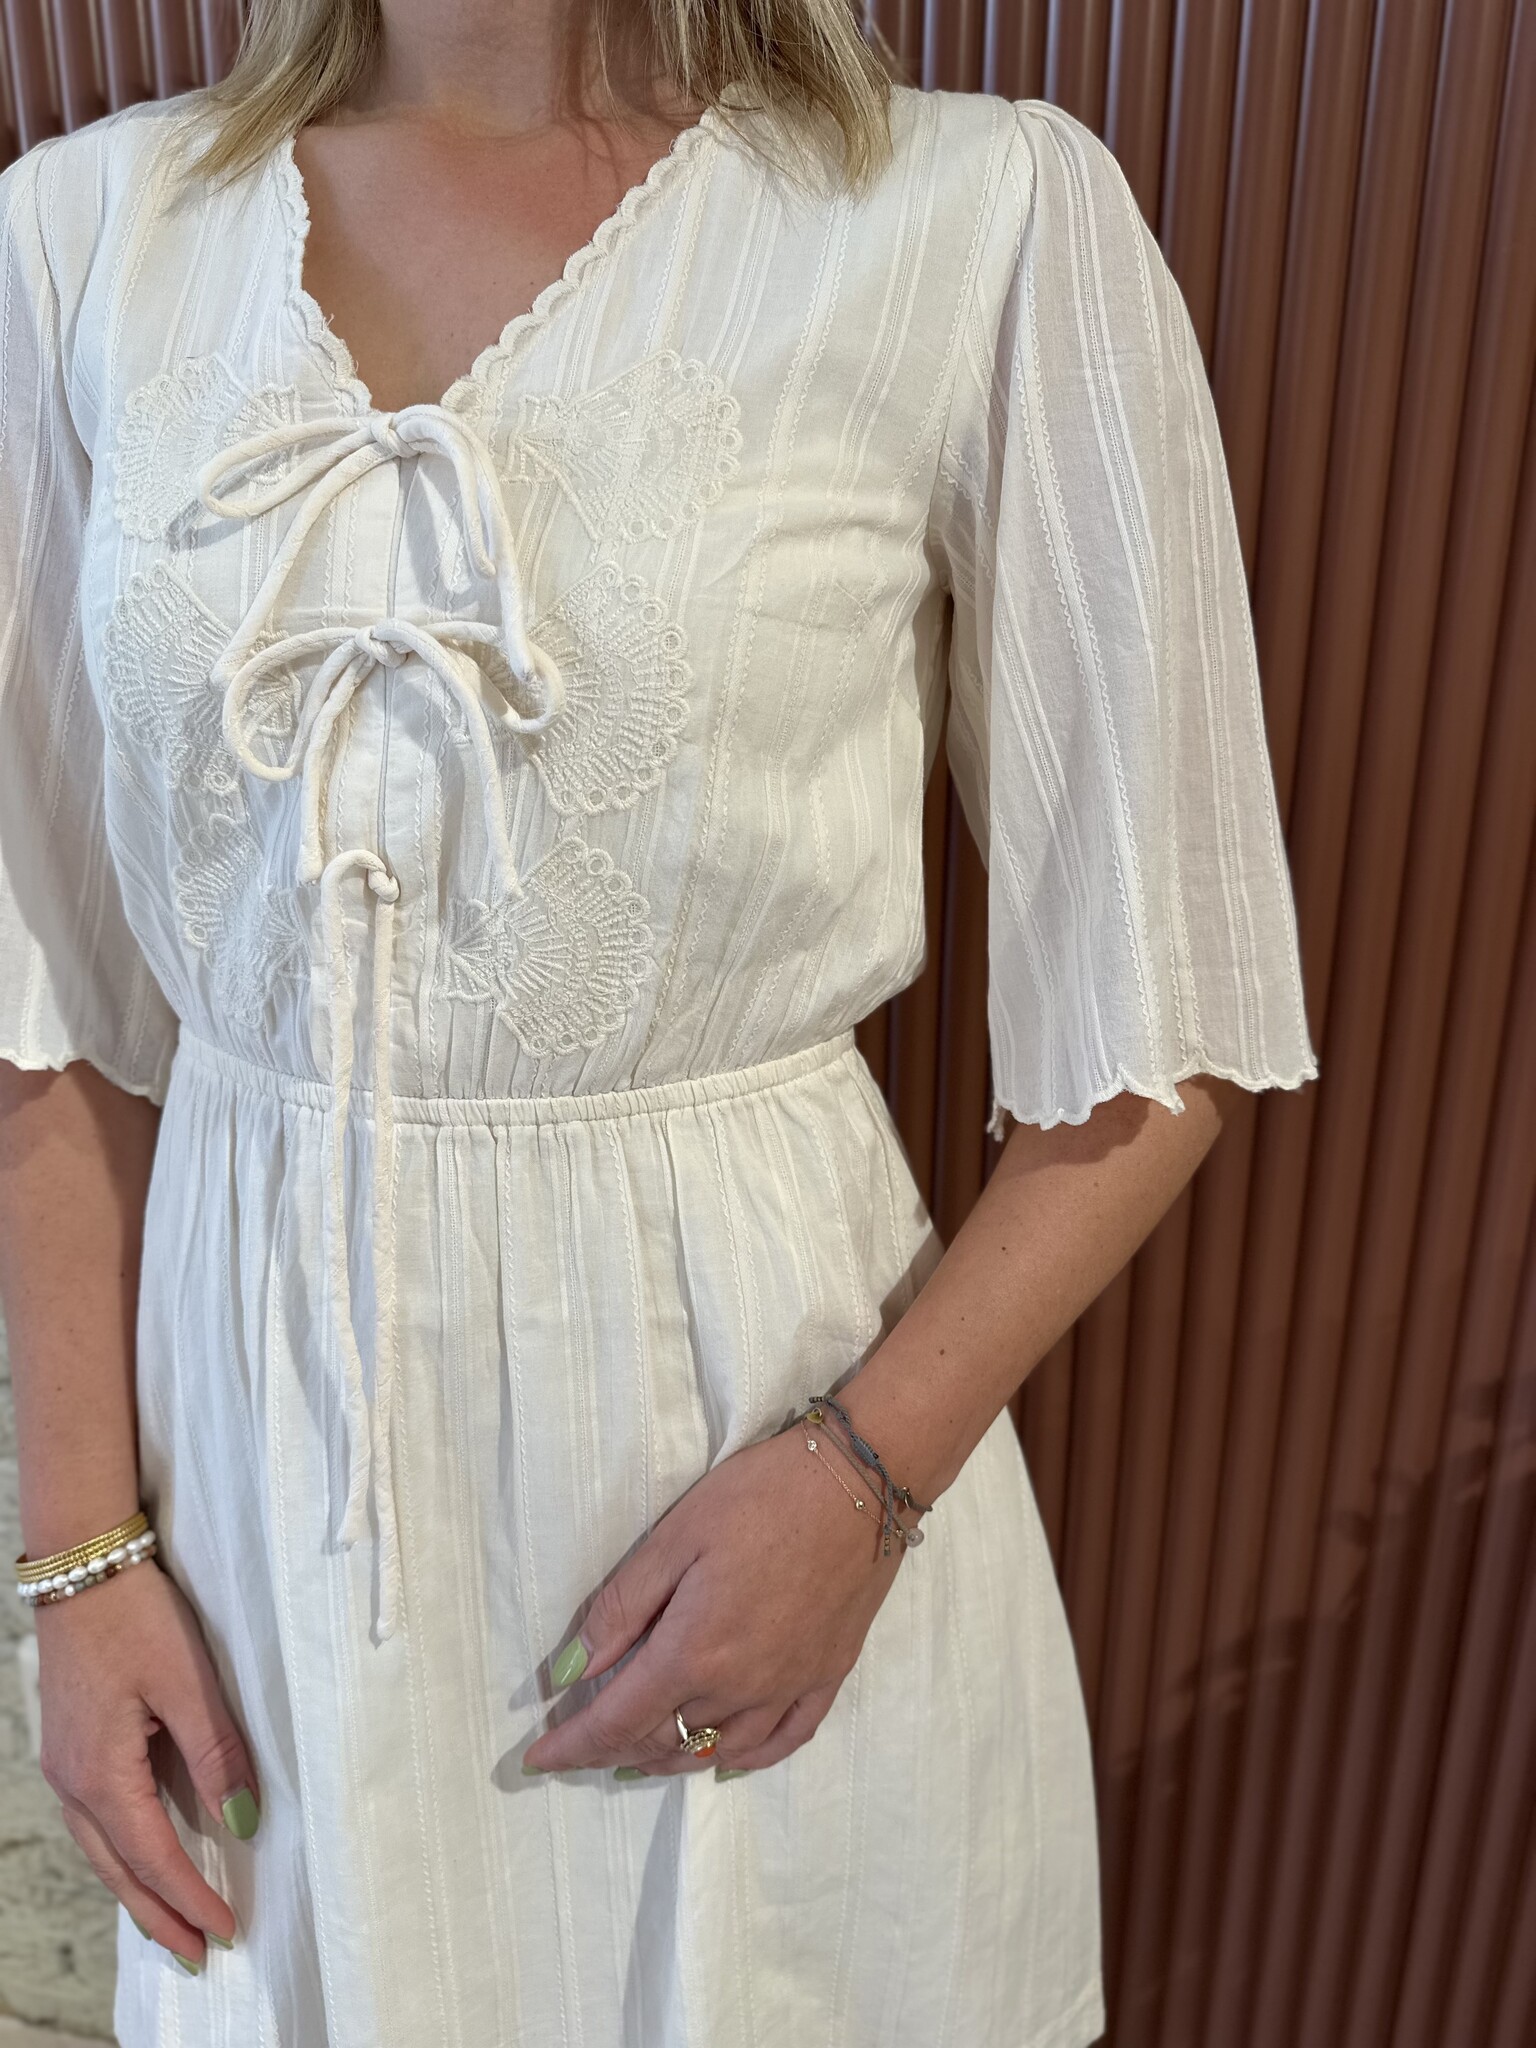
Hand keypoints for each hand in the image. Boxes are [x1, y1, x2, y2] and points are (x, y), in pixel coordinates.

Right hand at [34, 1558, 257, 1967]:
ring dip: (138, 1891)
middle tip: (197, 1958)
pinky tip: (142, 1858)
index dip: (191, 1898)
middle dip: (159, 1917)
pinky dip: (122, 1853)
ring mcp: (64, 1765)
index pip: (155, 1858)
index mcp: (103, 1775)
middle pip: (120, 1871)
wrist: (82, 1566)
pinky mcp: (70, 1745)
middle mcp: (74, 1782)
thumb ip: (216, 1754)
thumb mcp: (189, 1682)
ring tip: (171, 1926)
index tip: (226, 1932)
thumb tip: (241, 1821)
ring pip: (102, 1851)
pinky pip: (96, 1821)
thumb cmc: (136, 1617)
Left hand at [520, 1415, 909, 1776]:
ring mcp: (789, 1686)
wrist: (861, 1481)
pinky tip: (724, 1756)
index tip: (538, 1759)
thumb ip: (621, 1608)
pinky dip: (745, 1757)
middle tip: (583, 1746)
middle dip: (614, 1749)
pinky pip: (783, 1740)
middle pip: (664, 1739)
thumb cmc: (760, 1496)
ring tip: (638, 1756)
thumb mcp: (674, 1537)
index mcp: (694, 1652)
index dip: (574, 1745)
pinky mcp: (828, 1676)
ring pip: (717, 1748)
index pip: (619, 1720)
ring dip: (670, 1758)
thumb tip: (570, 1672)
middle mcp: (741, 1687)